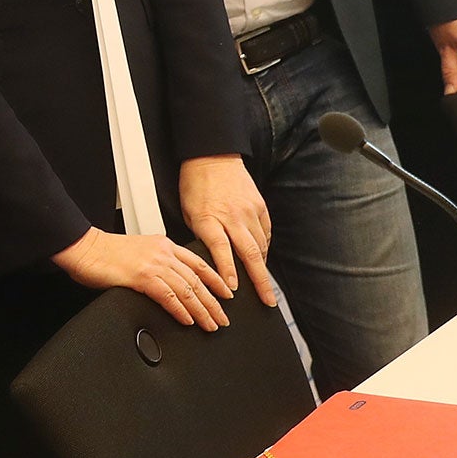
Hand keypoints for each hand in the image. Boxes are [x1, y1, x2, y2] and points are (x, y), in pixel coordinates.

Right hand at [51, 228, 232, 329]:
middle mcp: (163, 252)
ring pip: (187, 289)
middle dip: (214, 302)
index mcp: (164, 245)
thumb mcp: (138, 252)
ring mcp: (153, 264)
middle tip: (223, 318)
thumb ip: (156, 264)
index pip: (199, 263)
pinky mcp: (142, 276)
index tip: (227, 294)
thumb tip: (168, 285)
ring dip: (202, 310)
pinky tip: (188, 320)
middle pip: (197, 280)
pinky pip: (169, 296)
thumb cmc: (104, 253)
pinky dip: (180, 310)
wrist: (84, 248)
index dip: (216, 280)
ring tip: (211, 324)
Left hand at [177, 154, 278, 307]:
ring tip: (264, 286)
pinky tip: (262, 259)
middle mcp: (231, 217)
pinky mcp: (260, 207)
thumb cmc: (195, 185)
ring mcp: (248, 211)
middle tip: (267, 301)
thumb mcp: (189, 212)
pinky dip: (264, 248)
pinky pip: (265, 233)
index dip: (227, 271)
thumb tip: (210, 260)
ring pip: (260, 246)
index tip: (233, 290)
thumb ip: (202, 235)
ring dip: (262, 267)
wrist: (212, 156)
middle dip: (259, 281)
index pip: (220, 250)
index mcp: (209, 218)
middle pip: (249, 253)